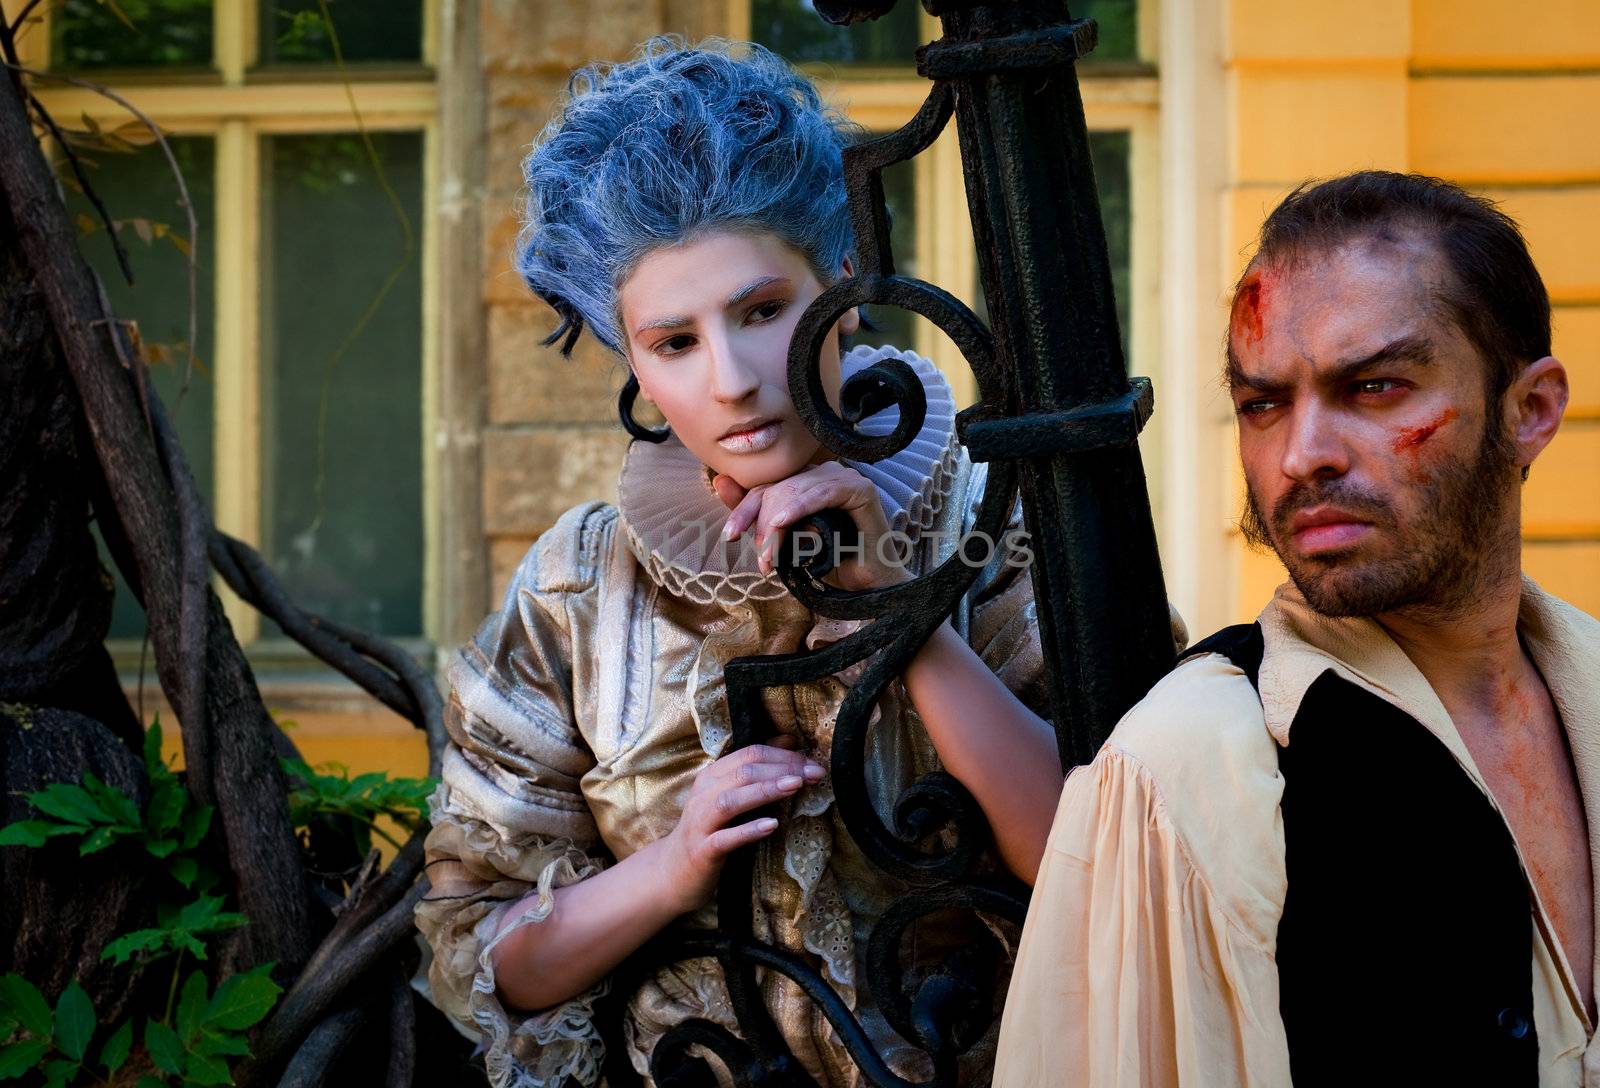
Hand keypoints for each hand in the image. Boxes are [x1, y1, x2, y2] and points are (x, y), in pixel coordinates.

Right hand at [658, 740, 824, 913]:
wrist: (674, 872)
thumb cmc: (711, 831)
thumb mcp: (731, 796)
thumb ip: (756, 770)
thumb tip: (789, 740)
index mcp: (712, 777)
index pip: (750, 755)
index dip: (783, 755)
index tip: (812, 763)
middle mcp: (704, 795)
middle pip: (744, 772)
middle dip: (782, 770)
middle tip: (815, 774)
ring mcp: (701, 823)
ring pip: (731, 800)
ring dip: (765, 791)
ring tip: (795, 787)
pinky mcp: (702, 851)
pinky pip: (724, 839)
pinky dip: (748, 830)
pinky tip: (771, 826)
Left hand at [713, 463, 910, 590]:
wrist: (866, 588)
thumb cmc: (829, 563)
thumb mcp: (784, 540)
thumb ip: (756, 514)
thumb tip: (720, 481)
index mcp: (805, 481)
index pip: (765, 488)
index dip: (744, 511)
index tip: (729, 537)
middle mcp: (823, 473)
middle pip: (778, 489)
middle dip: (762, 524)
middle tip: (762, 560)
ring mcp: (843, 477)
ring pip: (795, 491)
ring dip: (777, 525)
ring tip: (770, 556)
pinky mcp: (860, 488)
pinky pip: (822, 492)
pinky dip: (799, 507)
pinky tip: (782, 522)